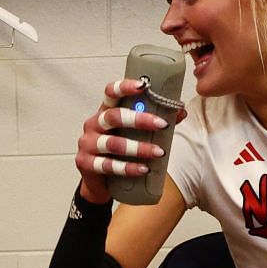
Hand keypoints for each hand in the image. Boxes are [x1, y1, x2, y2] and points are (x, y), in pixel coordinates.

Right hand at [75, 77, 180, 204]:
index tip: (142, 86)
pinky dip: (128, 168)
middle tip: (162, 124)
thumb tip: (180, 112)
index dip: (124, 87)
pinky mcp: (86, 163)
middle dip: (140, 120)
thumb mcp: (134, 134)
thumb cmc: (119, 152)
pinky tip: (143, 169)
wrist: (100, 182)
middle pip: (114, 116)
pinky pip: (108, 165)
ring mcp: (87, 144)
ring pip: (113, 143)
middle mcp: (94, 124)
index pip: (110, 93)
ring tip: (159, 152)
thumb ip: (153, 122)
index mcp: (105, 111)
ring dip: (139, 148)